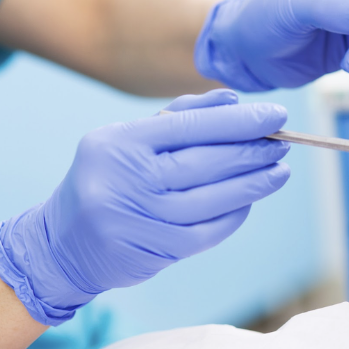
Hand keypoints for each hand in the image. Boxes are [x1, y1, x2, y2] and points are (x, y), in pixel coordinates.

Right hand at [0, 89, 290, 325]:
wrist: (63, 242)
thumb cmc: (110, 178)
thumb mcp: (131, 139)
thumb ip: (181, 115)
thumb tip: (233, 98)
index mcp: (119, 142)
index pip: (192, 126)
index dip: (240, 121)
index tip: (276, 114)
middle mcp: (126, 179)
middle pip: (206, 162)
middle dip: (253, 151)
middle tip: (284, 142)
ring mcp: (139, 218)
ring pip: (213, 199)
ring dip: (254, 184)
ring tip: (280, 171)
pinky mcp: (153, 250)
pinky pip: (209, 230)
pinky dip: (236, 214)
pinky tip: (251, 200)